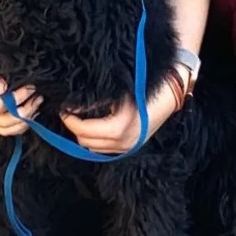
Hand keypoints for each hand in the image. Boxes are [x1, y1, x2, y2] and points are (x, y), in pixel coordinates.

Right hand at [0, 29, 42, 136]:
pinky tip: (32, 111)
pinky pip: (6, 126)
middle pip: (5, 122)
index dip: (17, 99)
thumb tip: (3, 89)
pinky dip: (20, 122)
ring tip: (38, 102)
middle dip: (24, 111)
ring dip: (25, 119)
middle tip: (38, 96)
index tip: (31, 87)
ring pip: (7, 129)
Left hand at [59, 76, 179, 154]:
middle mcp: (124, 142)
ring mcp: (129, 147)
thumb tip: (73, 106)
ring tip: (80, 119)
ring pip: (94, 148)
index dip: (70, 120)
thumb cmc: (145, 86)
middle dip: (75, 128)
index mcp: (119, 127)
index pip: (84, 130)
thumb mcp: (117, 92)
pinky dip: (96, 140)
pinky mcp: (132, 147)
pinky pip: (105, 149)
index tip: (63, 109)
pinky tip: (94, 126)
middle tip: (69, 113)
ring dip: (84, 135)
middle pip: (86, 142)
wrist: (171, 92)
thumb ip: (95, 102)